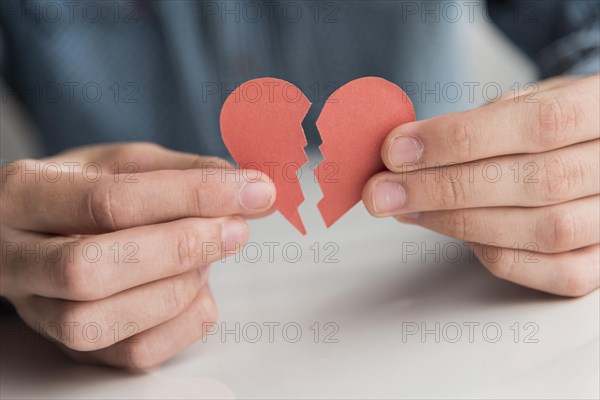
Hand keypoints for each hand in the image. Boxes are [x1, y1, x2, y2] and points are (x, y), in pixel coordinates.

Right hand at [0, 143, 274, 367]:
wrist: (44, 229)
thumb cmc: (87, 191)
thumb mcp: (127, 164)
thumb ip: (185, 172)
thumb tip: (250, 191)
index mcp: (25, 195)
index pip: (110, 201)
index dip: (192, 196)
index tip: (253, 191)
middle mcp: (17, 259)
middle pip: (91, 269)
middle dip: (178, 249)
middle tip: (234, 229)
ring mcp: (37, 311)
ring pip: (99, 323)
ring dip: (176, 289)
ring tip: (208, 257)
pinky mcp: (71, 347)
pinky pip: (129, 355)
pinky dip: (182, 325)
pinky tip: (198, 291)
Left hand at [363, 74, 599, 296]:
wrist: (595, 149)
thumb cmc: (551, 125)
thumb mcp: (526, 102)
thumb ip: (476, 126)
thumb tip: (404, 153)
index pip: (540, 123)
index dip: (460, 139)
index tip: (397, 150)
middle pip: (536, 182)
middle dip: (444, 187)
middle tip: (383, 190)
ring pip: (541, 230)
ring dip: (457, 221)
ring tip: (405, 207)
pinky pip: (549, 271)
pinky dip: (491, 252)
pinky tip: (450, 229)